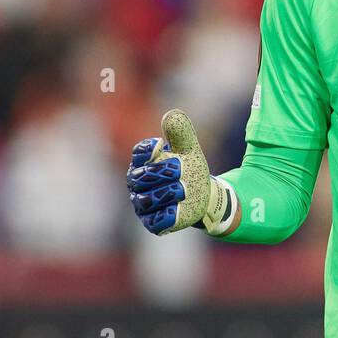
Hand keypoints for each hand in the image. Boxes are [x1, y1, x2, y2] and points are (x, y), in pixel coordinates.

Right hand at [126, 108, 227, 235]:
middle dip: (164, 172)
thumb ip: (180, 132)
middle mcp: (137, 183)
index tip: (164, 147)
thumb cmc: (189, 168)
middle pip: (141, 178)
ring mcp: (143, 204)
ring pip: (147, 200)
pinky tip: (181, 208)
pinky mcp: (153, 223)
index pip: (139, 153)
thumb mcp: (188, 148)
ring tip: (186, 189)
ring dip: (169, 193)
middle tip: (184, 170)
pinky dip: (168, 216)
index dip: (150, 151)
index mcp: (142, 161)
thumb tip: (171, 115)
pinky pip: (155, 222)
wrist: (201, 194)